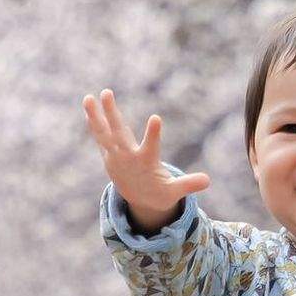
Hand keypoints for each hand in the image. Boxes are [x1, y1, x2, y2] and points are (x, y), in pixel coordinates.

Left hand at [82, 88, 210, 210]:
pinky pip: (100, 137)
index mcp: (146, 163)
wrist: (138, 204)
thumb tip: (208, 181)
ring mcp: (115, 157)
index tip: (156, 118)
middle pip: (118, 133)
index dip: (153, 134)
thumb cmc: (160, 193)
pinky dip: (94, 123)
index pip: (151, 147)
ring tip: (87, 98)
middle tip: (106, 92)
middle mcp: (127, 158)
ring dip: (94, 115)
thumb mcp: (174, 191)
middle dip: (112, 113)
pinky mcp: (109, 156)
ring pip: (103, 133)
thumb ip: (188, 184)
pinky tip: (89, 108)